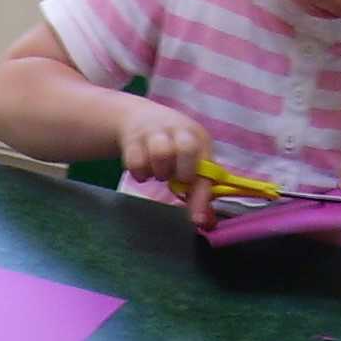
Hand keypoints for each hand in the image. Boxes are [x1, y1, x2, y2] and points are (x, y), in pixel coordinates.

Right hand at [117, 100, 214, 225]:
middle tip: (173, 179)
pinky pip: (135, 162)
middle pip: (186, 148)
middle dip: (181, 172)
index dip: (202, 195)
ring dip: (158, 172)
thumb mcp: (189, 160)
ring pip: (160, 153)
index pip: (206, 167)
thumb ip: (197, 189)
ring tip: (157, 173)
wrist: (141, 118)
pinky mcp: (133, 138)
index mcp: (199, 138)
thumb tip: (203, 221)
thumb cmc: (171, 146)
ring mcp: (155, 132)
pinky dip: (139, 173)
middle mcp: (180, 130)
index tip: (196, 219)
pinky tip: (143, 171)